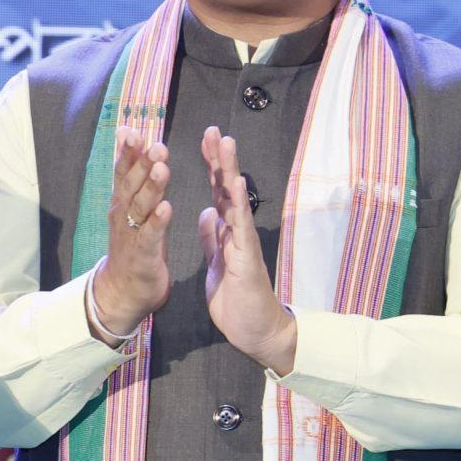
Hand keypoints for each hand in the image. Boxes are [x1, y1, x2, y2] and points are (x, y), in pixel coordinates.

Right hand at [89, 133, 170, 342]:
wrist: (122, 291)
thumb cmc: (133, 247)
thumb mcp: (133, 211)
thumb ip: (135, 180)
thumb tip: (136, 150)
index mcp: (123, 203)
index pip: (124, 171)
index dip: (129, 152)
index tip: (134, 130)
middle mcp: (123, 215)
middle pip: (131, 184)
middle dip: (142, 163)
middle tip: (154, 143)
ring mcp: (131, 234)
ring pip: (141, 206)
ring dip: (151, 186)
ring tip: (162, 167)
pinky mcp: (143, 254)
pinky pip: (151, 235)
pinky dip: (158, 221)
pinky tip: (167, 208)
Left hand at [196, 126, 296, 374]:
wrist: (255, 331)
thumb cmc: (236, 299)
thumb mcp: (215, 264)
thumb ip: (211, 238)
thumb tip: (205, 212)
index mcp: (226, 232)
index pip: (217, 193)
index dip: (210, 167)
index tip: (205, 140)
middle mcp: (237, 231)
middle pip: (226, 188)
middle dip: (219, 159)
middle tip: (213, 129)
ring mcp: (244, 241)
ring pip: (236, 199)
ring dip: (230, 170)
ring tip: (226, 142)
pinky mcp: (246, 257)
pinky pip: (241, 226)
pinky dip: (238, 203)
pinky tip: (236, 182)